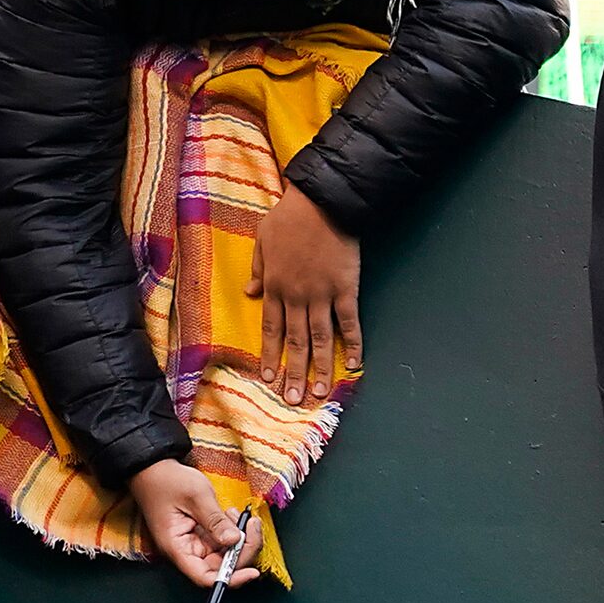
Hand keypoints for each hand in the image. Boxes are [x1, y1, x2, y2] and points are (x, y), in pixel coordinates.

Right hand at [128, 458, 261, 588]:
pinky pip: (223, 541)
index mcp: (177, 548)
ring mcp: (195, 542)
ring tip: (238, 514)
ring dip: (241, 538)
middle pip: (221, 567)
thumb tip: (234, 540)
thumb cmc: (167, 480)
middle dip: (243, 550)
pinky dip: (234, 530)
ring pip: (226, 554)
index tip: (252, 572)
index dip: (231, 579)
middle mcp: (186, 550)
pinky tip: (231, 513)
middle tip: (252, 525)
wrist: (154, 467)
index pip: (206, 577)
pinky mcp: (202, 534)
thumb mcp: (196, 496)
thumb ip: (215, 521)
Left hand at [250, 182, 362, 405]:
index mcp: (275, 286)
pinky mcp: (345, 289)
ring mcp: (322, 295)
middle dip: (292, 372)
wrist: (322, 202)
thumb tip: (249, 293)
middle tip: (292, 399)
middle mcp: (296, 296)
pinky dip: (352, 344)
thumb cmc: (290, 217)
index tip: (269, 379)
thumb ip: (258, 269)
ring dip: (318, 368)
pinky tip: (354, 365)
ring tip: (318, 393)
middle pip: (294, 341)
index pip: (271, 329)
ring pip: (319, 339)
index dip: (270, 355)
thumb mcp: (263, 240)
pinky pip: (349, 322)